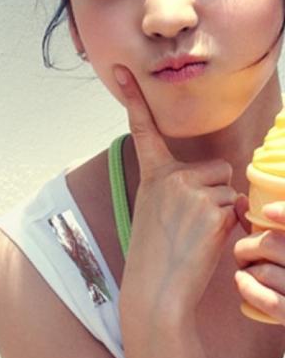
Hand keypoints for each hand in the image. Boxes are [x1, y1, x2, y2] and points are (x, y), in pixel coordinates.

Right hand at [114, 65, 241, 325]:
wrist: (155, 289)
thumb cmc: (157, 258)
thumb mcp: (159, 214)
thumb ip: (181, 190)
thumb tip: (223, 188)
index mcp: (151, 176)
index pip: (143, 129)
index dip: (134, 97)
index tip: (121, 69)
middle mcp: (169, 176)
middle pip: (215, 170)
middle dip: (214, 195)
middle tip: (189, 226)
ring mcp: (190, 189)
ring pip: (228, 189)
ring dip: (222, 212)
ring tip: (195, 237)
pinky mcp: (211, 205)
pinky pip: (236, 207)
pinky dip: (229, 226)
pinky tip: (205, 242)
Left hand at [235, 198, 284, 323]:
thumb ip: (267, 226)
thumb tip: (240, 200)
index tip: (267, 211)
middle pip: (272, 244)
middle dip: (247, 247)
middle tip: (243, 254)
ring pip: (265, 271)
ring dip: (247, 270)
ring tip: (247, 271)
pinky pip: (269, 300)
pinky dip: (249, 289)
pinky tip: (242, 282)